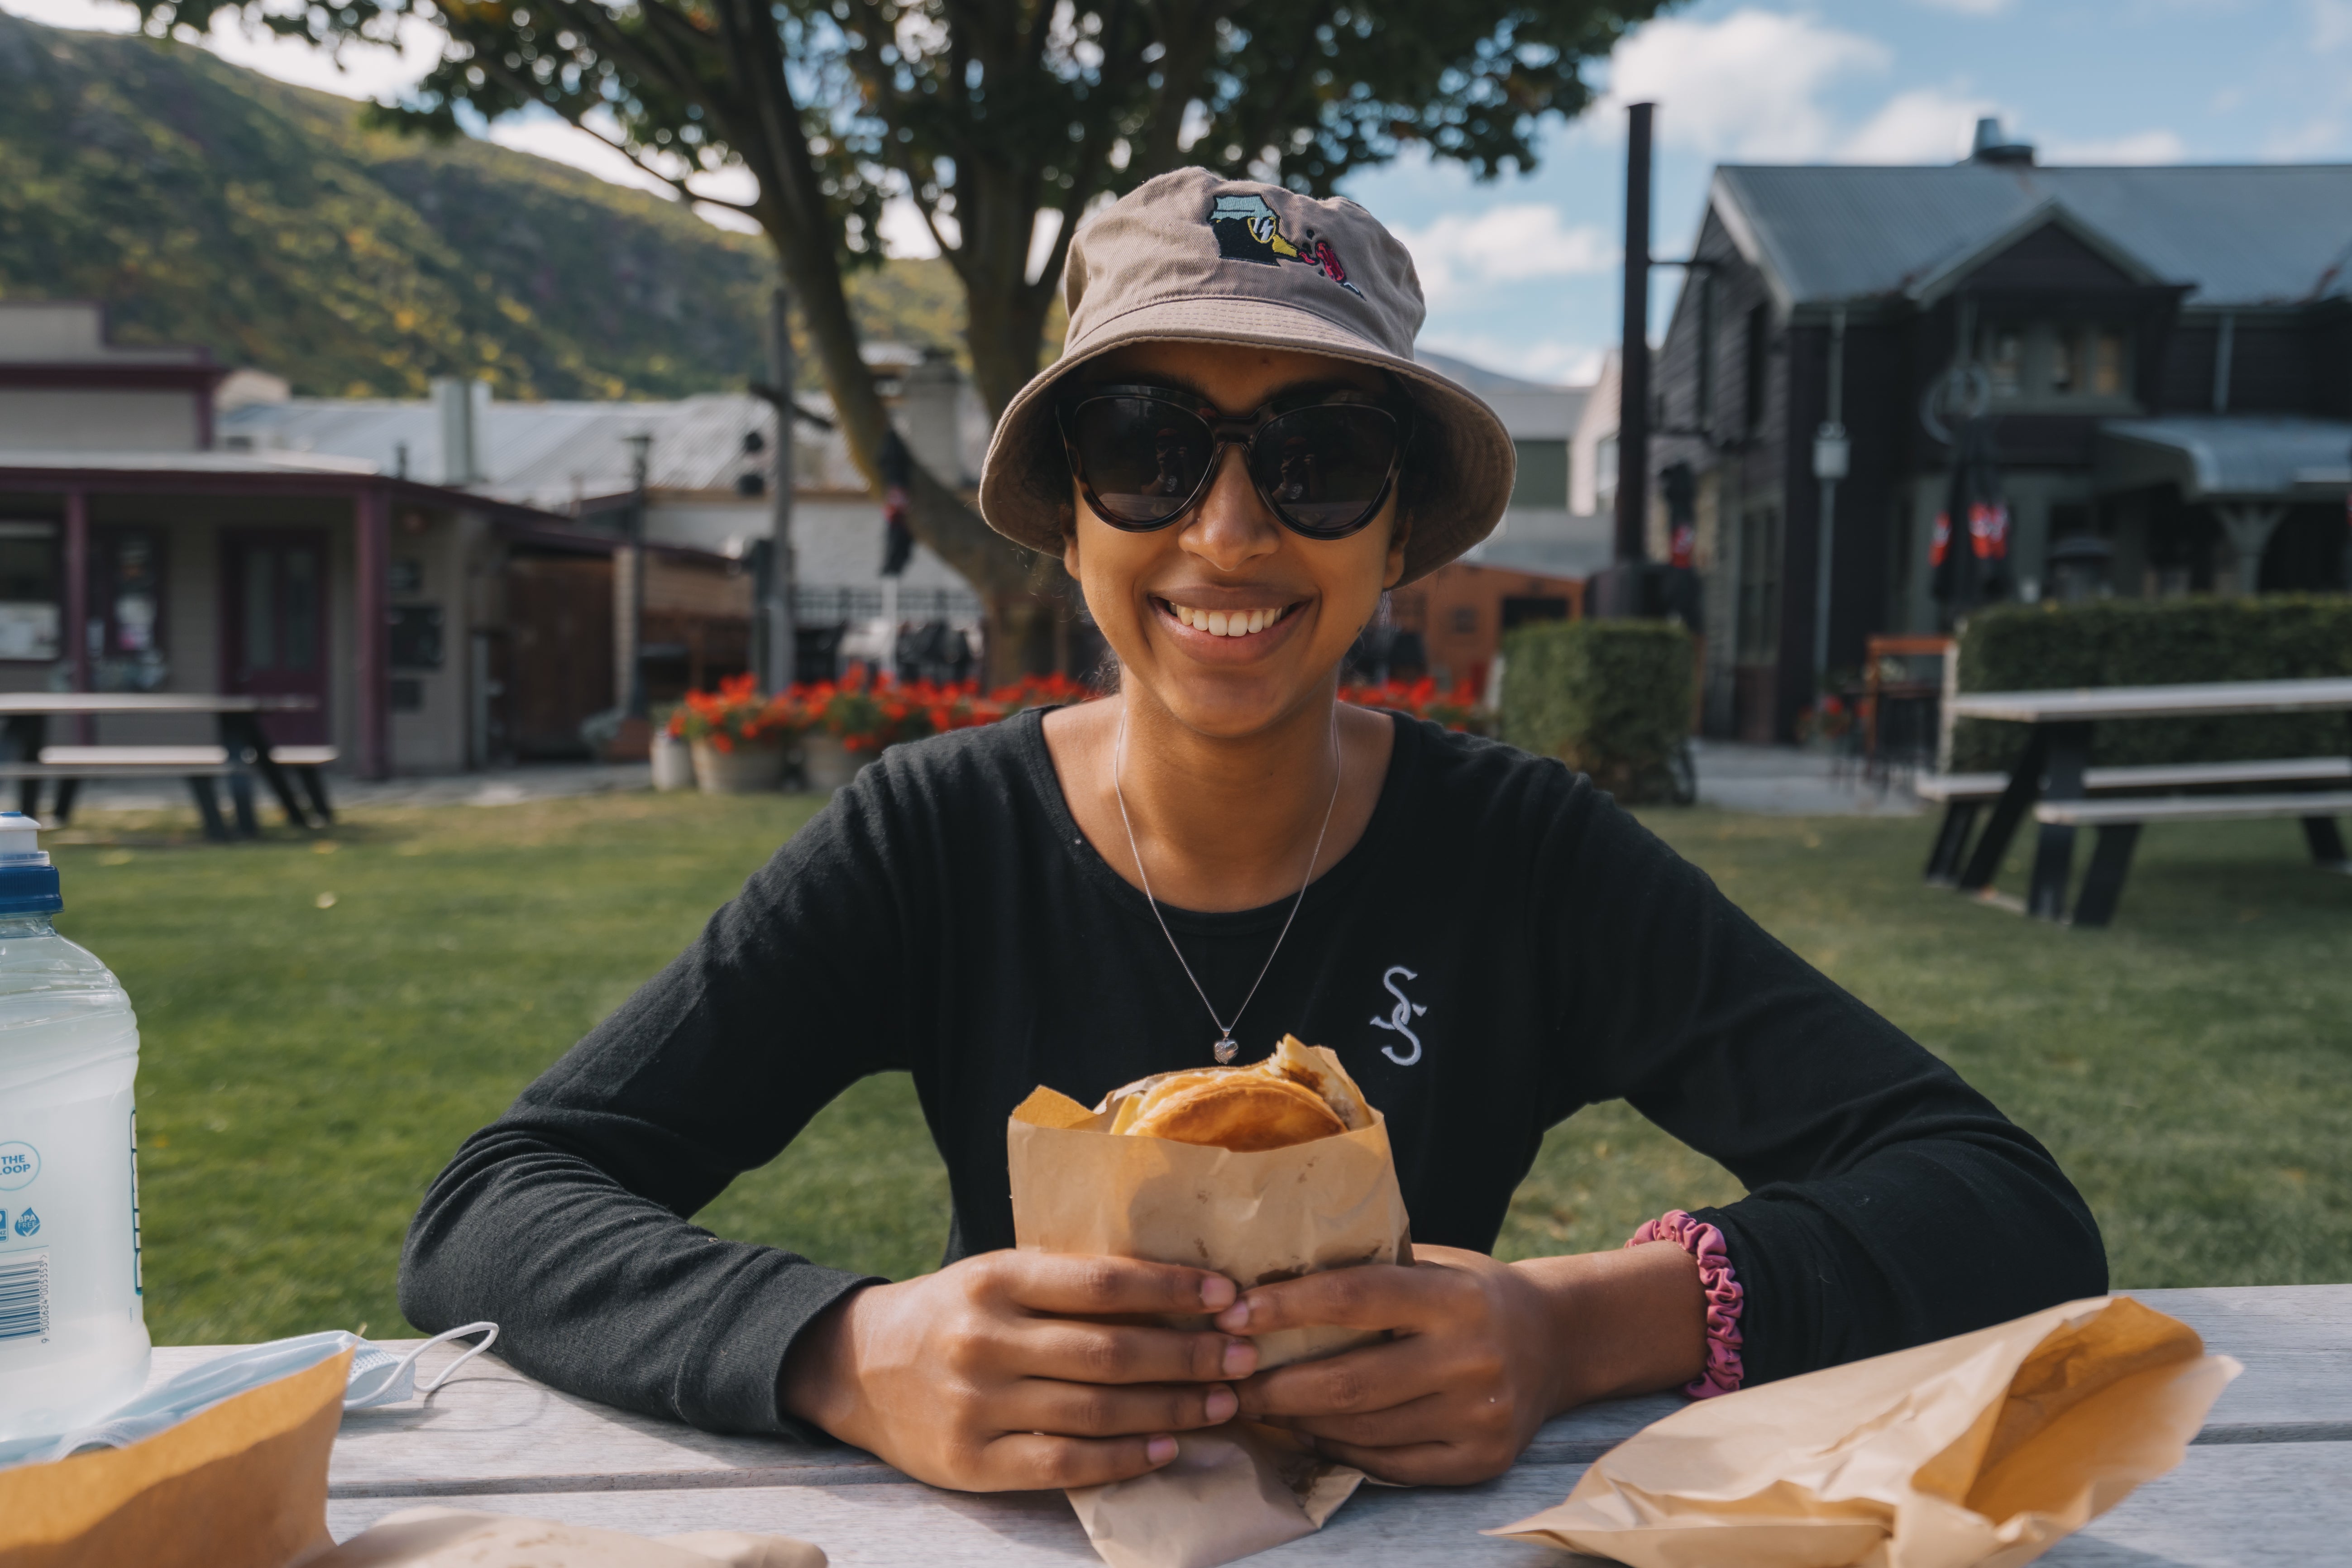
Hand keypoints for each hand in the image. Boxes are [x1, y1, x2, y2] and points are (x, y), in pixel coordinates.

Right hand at [780, 1251, 1259, 1491]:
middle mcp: (985, 1340)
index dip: (1173, 1289)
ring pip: (1096, 1412)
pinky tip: (1167, 1448)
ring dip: (1172, 1408)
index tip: (1228, 1294)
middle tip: (1245, 1355)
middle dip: (1190, 1355)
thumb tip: (1174, 1290)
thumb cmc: (953, 1312)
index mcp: (996, 1279)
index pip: (1104, 1283)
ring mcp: (977, 1405)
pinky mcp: (971, 1462)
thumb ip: (1069, 1282)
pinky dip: (1123, 1459)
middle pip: (1111, 1352)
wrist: (858, 1368)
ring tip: (1224, 1402)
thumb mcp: (999, 1275)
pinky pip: (1064, 1465)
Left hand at [1215, 1241, 1704, 1485]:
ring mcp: (1480, 1417)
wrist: (1560, 1341)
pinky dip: (1340, 1450)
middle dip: (1274, 1384)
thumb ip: (1369, 1270)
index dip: (1287, 1307)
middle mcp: (1473, 1359)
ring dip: (1298, 1420)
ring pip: (1362, 1430)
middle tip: (1227, 1377)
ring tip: (1256, 1405)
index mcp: (1457, 1297)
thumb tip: (1266, 1271)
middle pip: (1349, 1381)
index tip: (1232, 1312)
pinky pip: (1389, 1464)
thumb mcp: (1434, 1263)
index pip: (1355, 1298)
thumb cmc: (1471, 1292)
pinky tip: (1308, 1432)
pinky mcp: (1480, 1461)